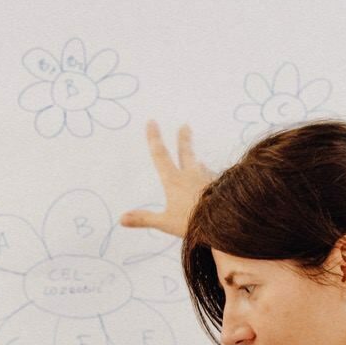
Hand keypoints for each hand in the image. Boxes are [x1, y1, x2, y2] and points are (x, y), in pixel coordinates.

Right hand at [119, 121, 215, 237]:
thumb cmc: (192, 222)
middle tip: (185, 126)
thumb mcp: (165, 223)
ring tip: (198, 160)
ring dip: (197, 162)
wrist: (224, 220)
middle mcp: (190, 175)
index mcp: (173, 181)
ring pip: (201, 166)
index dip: (154, 138)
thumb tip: (121, 219)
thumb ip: (144, 219)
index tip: (152, 122)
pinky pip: (212, 178)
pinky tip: (212, 182)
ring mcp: (207, 179)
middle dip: (184, 139)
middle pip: (186, 153)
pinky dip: (209, 178)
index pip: (160, 155)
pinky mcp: (220, 186)